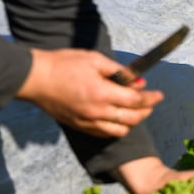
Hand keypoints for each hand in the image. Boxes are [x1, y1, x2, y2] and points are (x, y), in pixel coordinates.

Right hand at [17, 48, 163, 137]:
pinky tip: (118, 118)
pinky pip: (104, 134)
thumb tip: (137, 80)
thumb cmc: (63, 64)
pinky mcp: (78, 126)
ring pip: (120, 130)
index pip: (136, 100)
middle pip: (132, 118)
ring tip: (136, 111)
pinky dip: (116, 128)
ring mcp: (87, 122)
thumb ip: (118, 71)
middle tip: (151, 102)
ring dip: (132, 122)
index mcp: (102, 93)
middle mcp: (97, 112)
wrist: (34, 79)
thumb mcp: (94, 60)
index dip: (151, 98)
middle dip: (146, 110)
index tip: (159, 94)